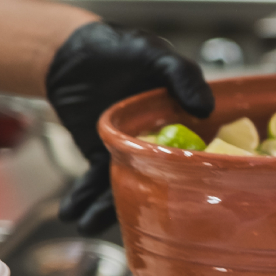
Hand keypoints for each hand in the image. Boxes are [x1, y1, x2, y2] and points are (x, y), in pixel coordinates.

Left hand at [49, 21, 212, 233]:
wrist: (71, 51)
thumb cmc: (120, 47)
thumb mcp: (156, 54)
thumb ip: (182, 75)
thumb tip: (204, 108)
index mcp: (184, 122)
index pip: (197, 157)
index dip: (198, 181)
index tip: (194, 204)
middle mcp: (160, 143)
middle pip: (160, 183)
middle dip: (150, 210)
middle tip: (142, 228)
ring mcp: (129, 152)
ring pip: (124, 186)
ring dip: (106, 210)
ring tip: (90, 225)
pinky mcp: (101, 155)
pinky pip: (95, 181)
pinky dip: (83, 198)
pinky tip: (72, 213)